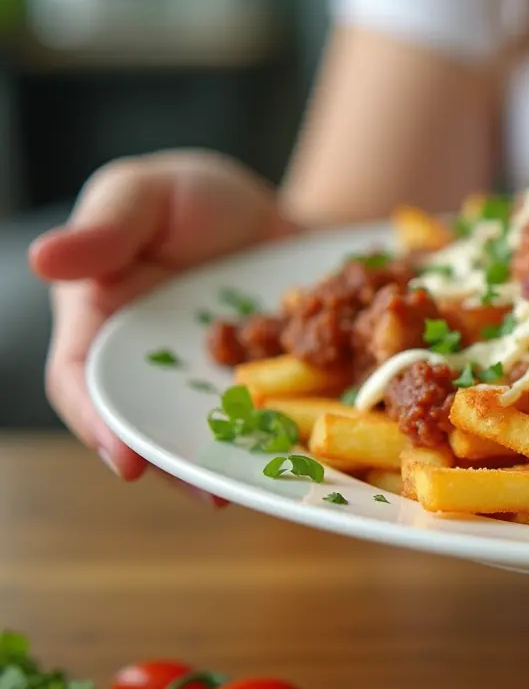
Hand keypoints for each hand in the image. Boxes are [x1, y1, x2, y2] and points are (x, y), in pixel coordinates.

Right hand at [29, 150, 296, 497]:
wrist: (274, 217)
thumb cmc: (189, 198)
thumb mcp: (144, 194)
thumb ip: (105, 227)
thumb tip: (45, 258)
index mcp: (101, 328)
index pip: (82, 384)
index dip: (100, 425)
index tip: (128, 459)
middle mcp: (151, 374)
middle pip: (151, 430)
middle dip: (179, 467)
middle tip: (212, 494)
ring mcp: (210, 391)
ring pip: (216, 438)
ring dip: (240, 465)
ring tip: (270, 486)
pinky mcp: (264, 394)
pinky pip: (276, 424)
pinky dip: (295, 439)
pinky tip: (323, 457)